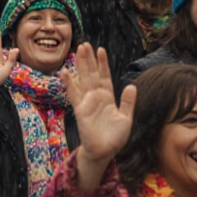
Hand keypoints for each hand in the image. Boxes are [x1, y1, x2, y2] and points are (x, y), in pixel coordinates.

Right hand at [64, 44, 136, 188]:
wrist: (104, 152)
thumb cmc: (115, 138)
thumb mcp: (126, 118)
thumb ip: (127, 102)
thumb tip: (131, 85)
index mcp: (108, 98)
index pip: (105, 76)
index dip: (103, 64)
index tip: (101, 49)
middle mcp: (96, 97)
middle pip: (92, 74)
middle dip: (89, 59)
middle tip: (85, 44)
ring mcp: (87, 102)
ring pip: (83, 79)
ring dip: (81, 65)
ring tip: (78, 51)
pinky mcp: (80, 109)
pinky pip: (74, 94)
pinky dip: (69, 83)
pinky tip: (65, 72)